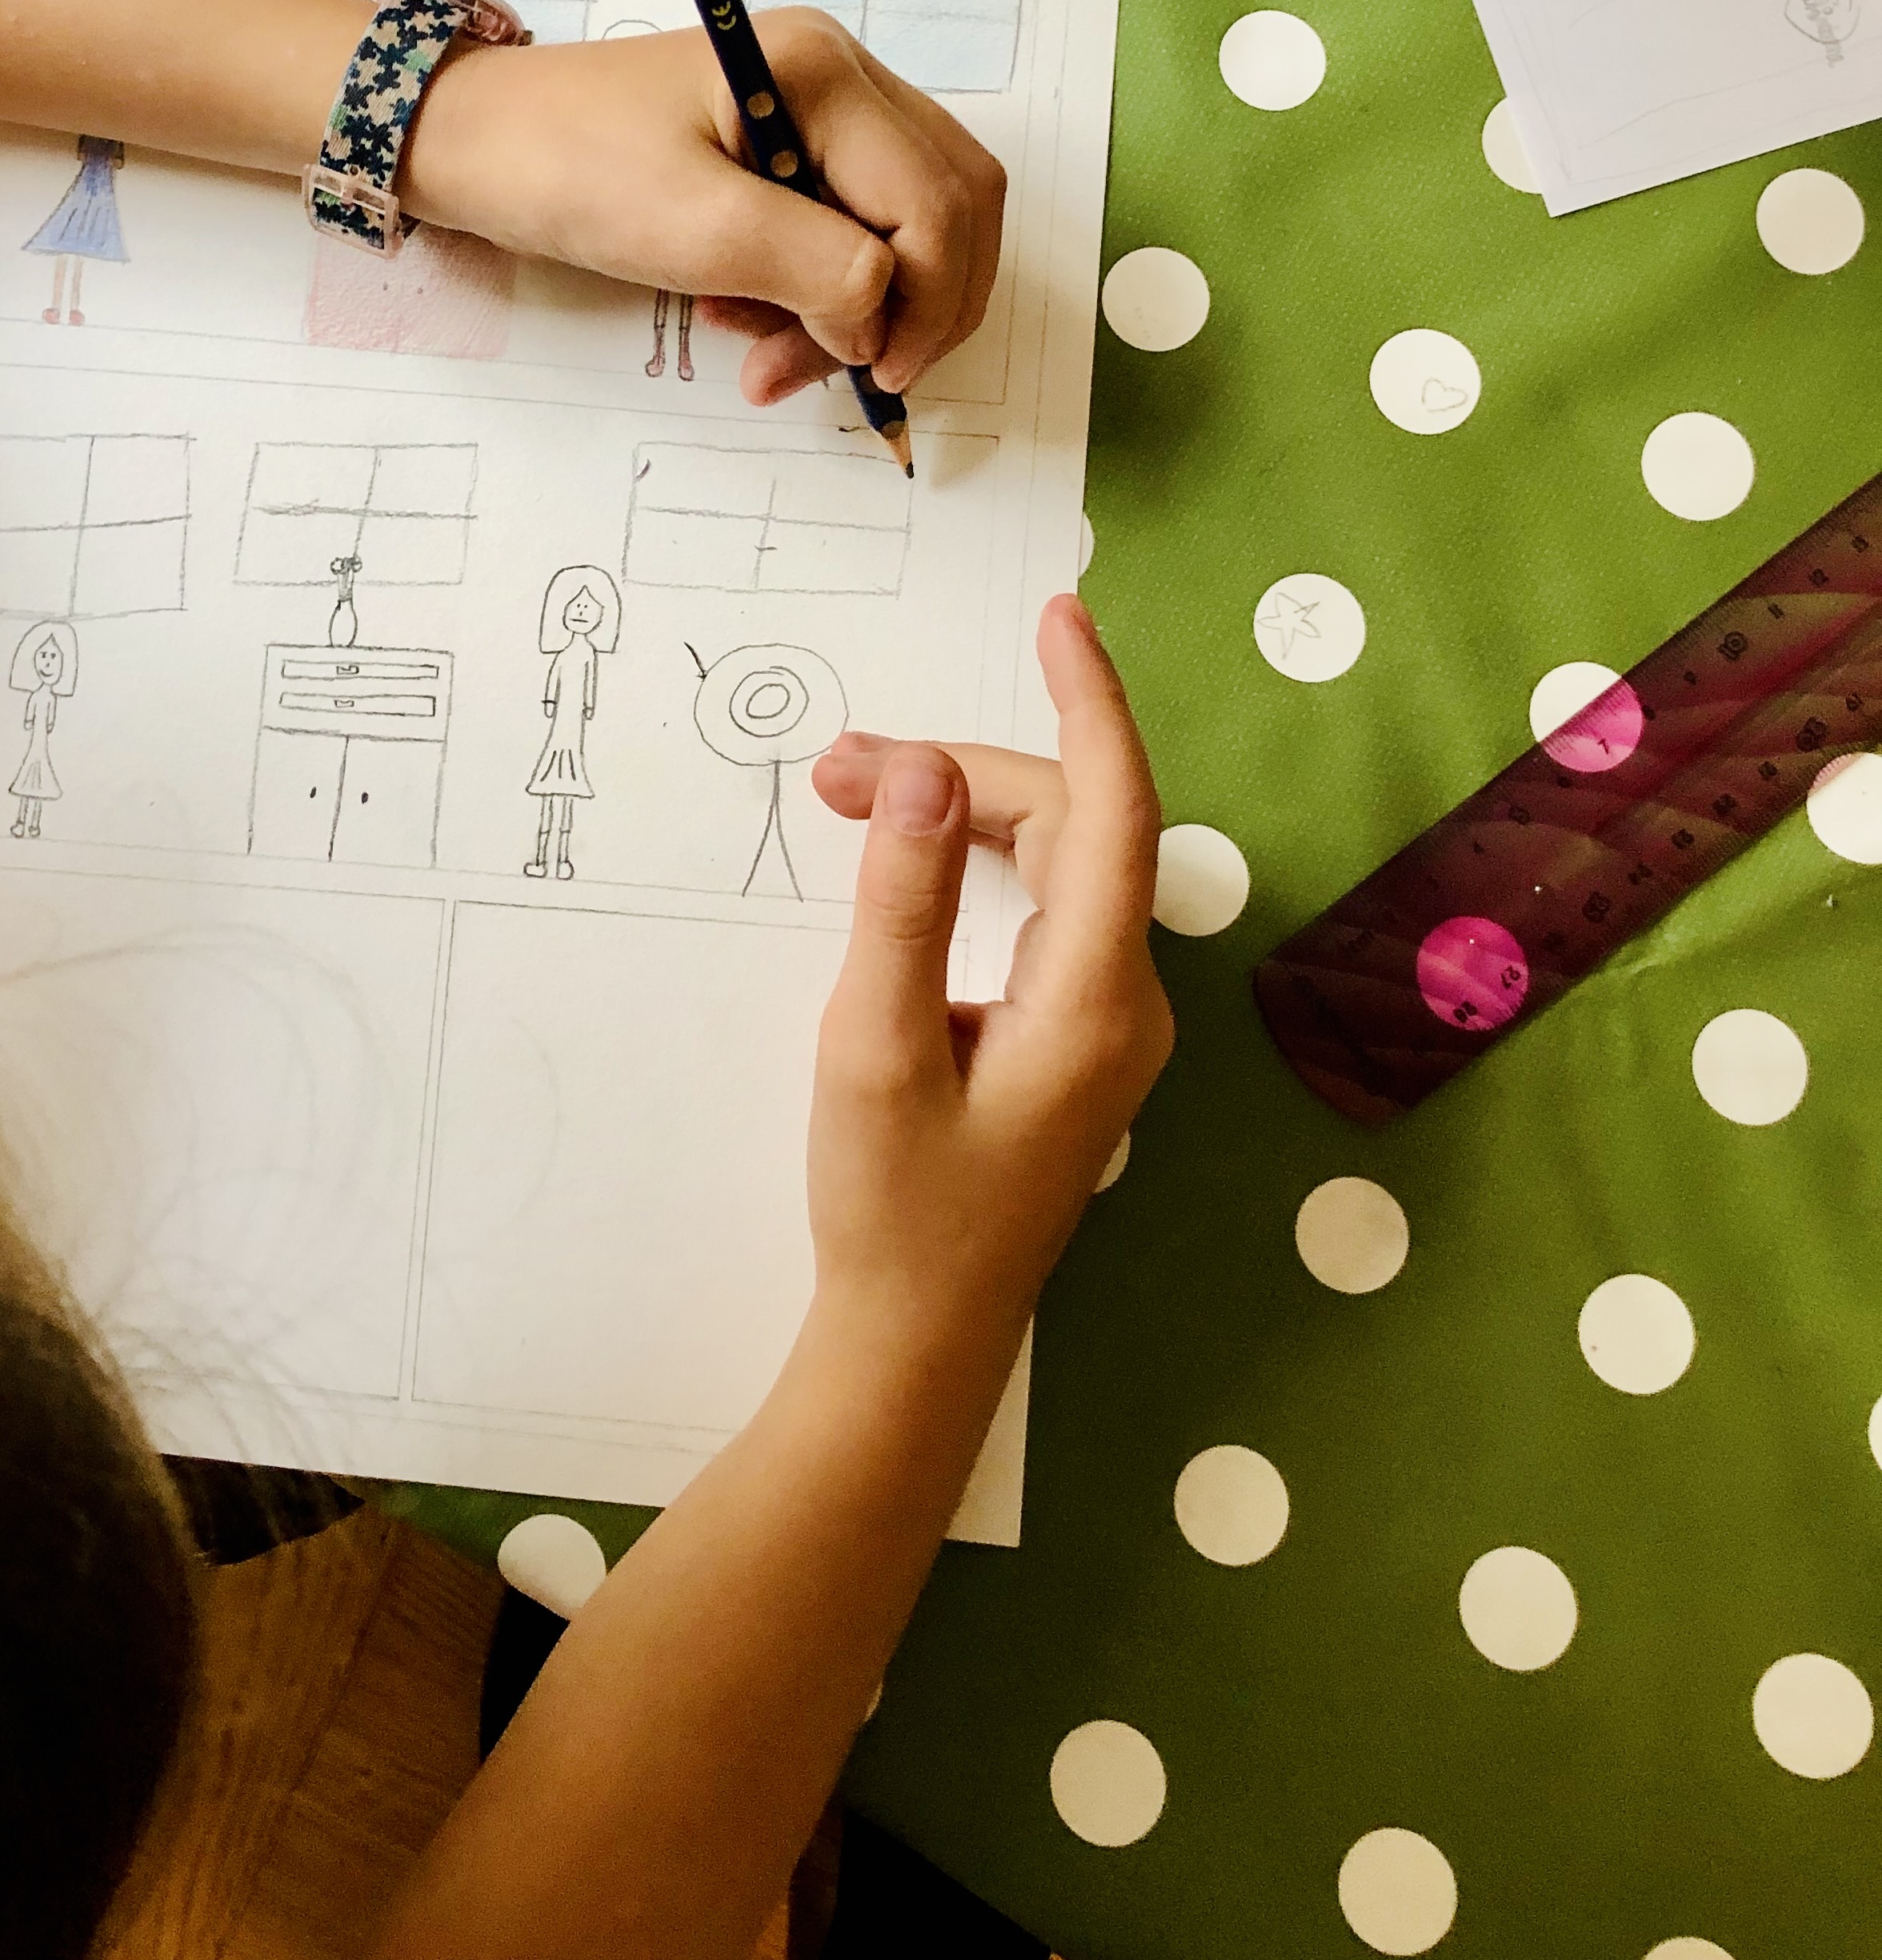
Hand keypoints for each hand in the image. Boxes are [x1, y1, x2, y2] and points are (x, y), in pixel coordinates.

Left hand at [401, 11, 1004, 405]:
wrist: (473, 142)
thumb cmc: (565, 167)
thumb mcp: (692, 228)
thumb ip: (814, 270)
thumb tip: (883, 321)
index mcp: (824, 72)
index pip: (937, 200)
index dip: (926, 300)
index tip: (874, 375)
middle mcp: (841, 76)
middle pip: (952, 204)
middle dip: (915, 306)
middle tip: (846, 376)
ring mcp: (821, 108)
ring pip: (909, 226)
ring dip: (864, 308)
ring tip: (768, 354)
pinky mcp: (792, 148)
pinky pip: (853, 231)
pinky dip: (823, 292)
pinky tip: (751, 319)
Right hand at [802, 598, 1171, 1360]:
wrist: (915, 1341)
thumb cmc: (893, 1211)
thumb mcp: (874, 1046)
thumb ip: (904, 901)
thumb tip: (926, 774)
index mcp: (1094, 998)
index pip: (1115, 806)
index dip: (1090, 700)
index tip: (1059, 618)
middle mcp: (1123, 998)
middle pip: (1071, 825)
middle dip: (961, 772)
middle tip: (835, 769)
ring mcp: (1105, 1020)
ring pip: (1054, 862)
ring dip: (962, 812)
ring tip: (847, 798)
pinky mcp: (1072, 1037)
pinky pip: (1042, 907)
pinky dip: (974, 864)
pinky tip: (907, 861)